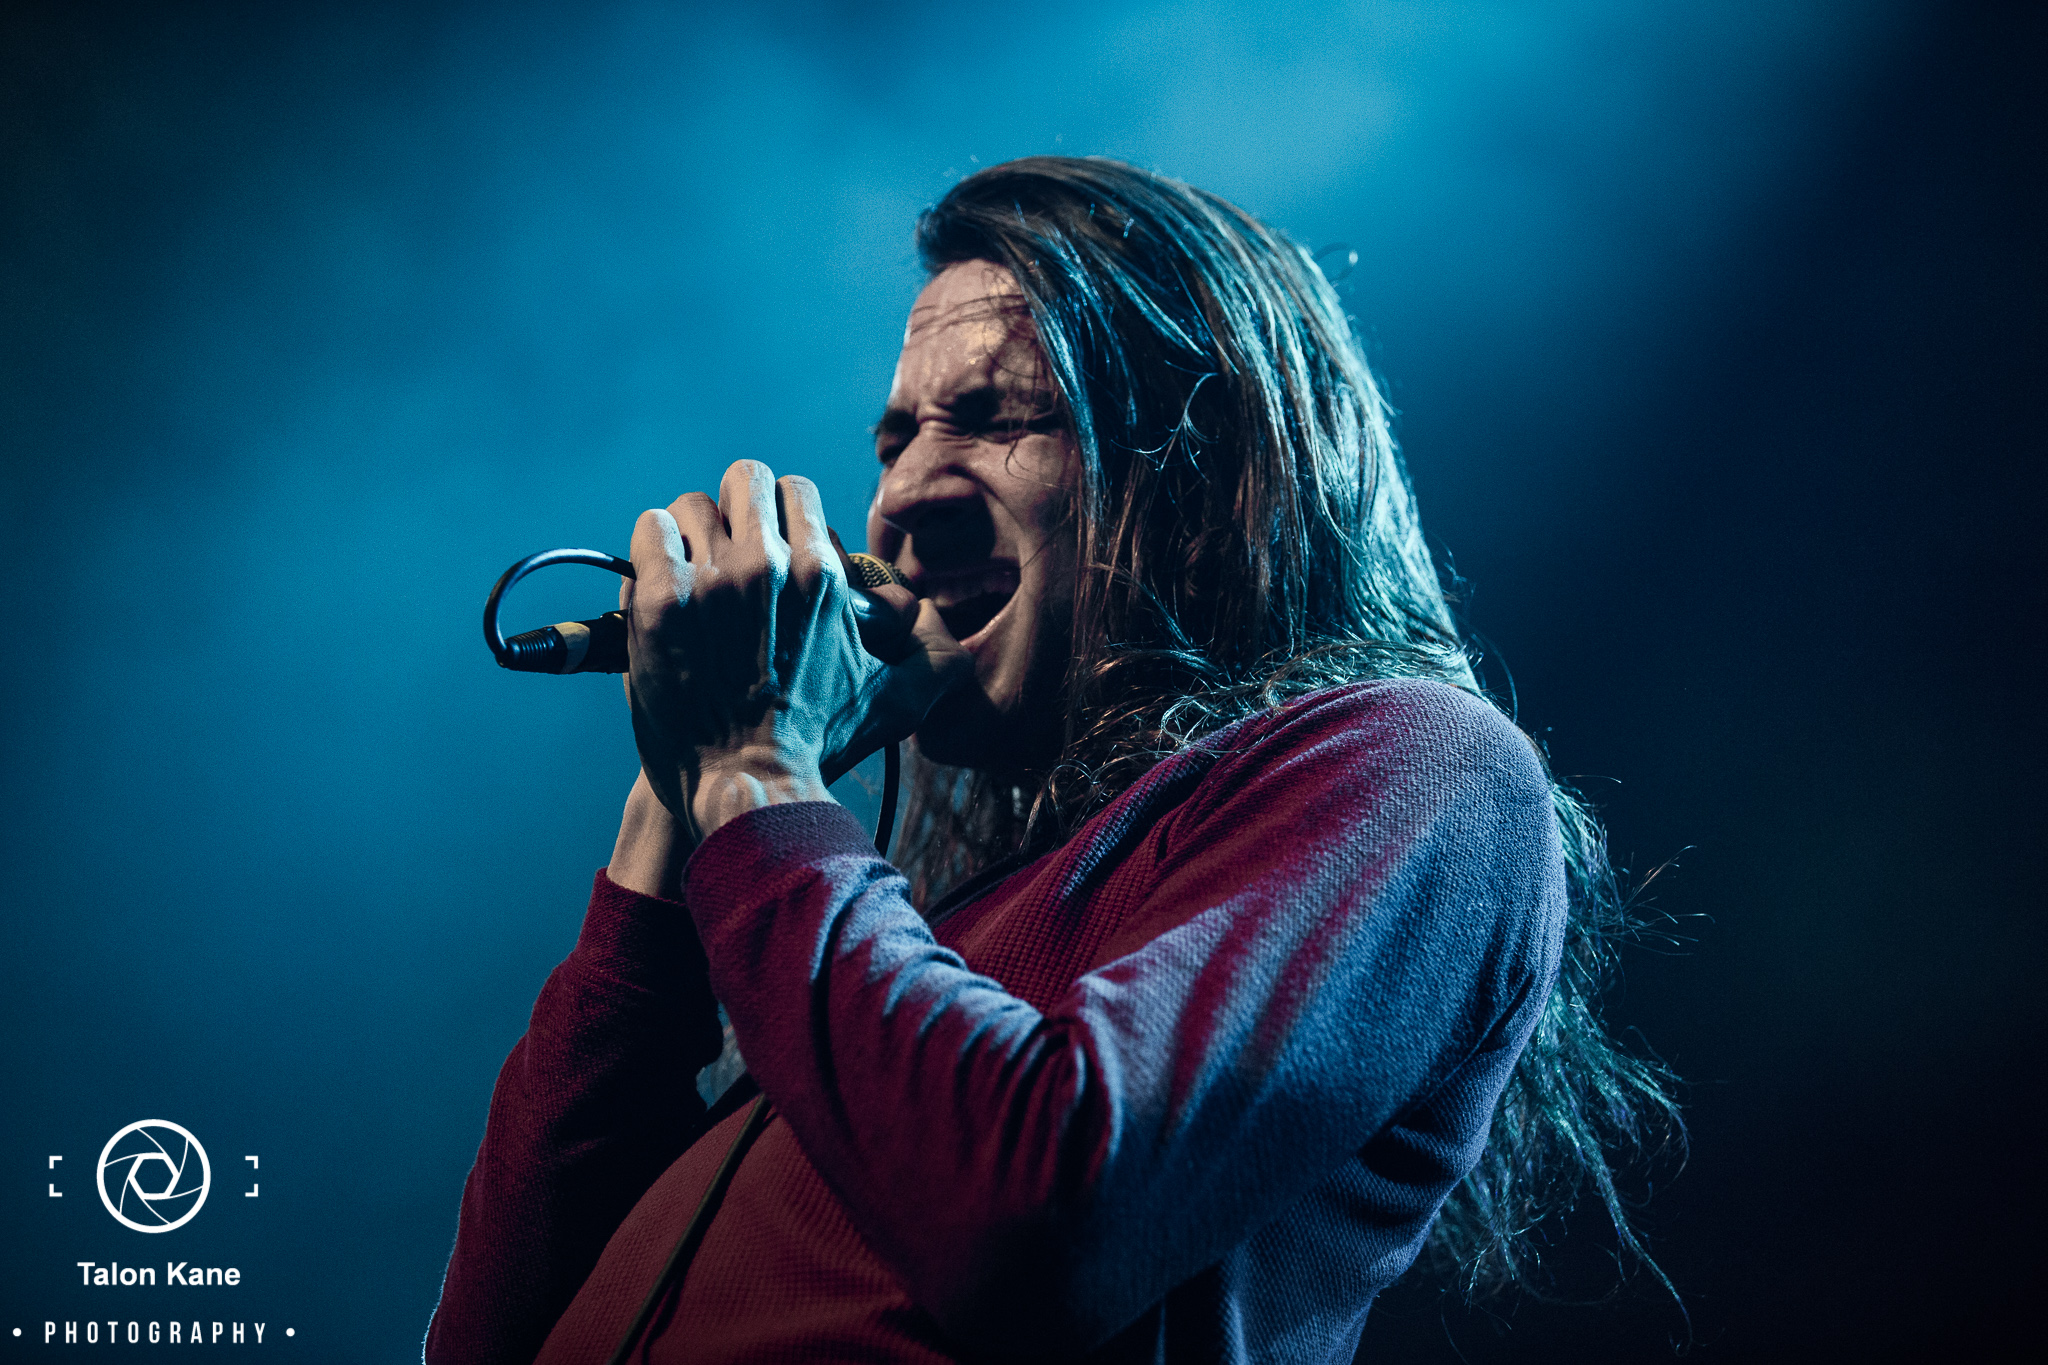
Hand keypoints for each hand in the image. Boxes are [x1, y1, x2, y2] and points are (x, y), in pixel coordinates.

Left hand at [622, 459, 971, 842]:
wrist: (748, 790)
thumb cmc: (817, 748)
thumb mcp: (895, 700)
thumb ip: (933, 657)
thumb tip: (928, 617)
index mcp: (823, 575)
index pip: (795, 489)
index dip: (779, 516)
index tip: (768, 551)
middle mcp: (770, 565)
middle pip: (743, 479)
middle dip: (733, 510)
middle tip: (724, 556)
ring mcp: (712, 581)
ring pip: (688, 506)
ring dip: (686, 537)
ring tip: (688, 581)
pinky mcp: (660, 601)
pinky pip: (647, 532)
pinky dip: (649, 553)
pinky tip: (658, 590)